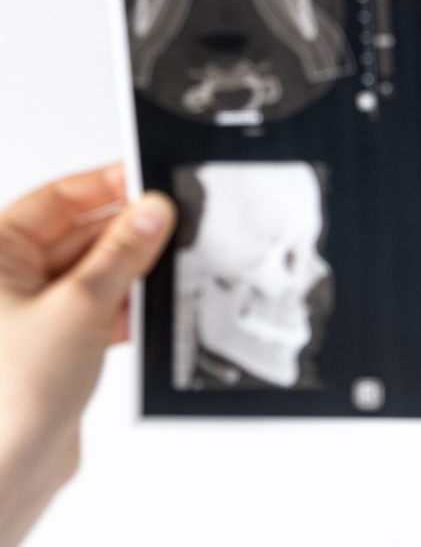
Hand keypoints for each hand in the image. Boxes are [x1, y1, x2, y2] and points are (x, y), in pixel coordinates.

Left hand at [0, 165, 175, 546]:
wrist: (4, 473)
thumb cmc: (9, 394)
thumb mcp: (82, 305)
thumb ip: (124, 252)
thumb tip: (153, 211)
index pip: (59, 198)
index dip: (107, 185)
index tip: (150, 181)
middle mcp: (7, 279)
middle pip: (80, 232)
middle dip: (126, 232)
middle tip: (171, 226)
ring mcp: (30, 312)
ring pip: (93, 269)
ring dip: (129, 270)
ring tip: (163, 269)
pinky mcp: (53, 343)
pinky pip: (97, 304)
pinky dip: (124, 304)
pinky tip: (147, 306)